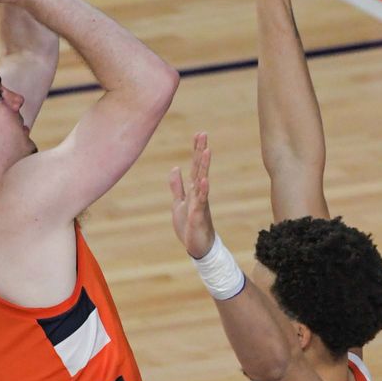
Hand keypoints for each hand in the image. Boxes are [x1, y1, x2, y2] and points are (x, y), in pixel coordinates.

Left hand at [169, 132, 216, 258]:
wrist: (198, 246)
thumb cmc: (189, 225)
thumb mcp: (178, 203)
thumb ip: (177, 186)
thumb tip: (175, 168)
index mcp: (193, 190)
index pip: (195, 166)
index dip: (196, 150)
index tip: (198, 134)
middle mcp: (198, 193)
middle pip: (200, 168)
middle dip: (201, 151)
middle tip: (203, 134)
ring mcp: (200, 202)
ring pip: (202, 181)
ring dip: (204, 166)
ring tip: (207, 151)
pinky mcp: (199, 214)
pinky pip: (201, 200)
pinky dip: (203, 190)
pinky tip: (204, 180)